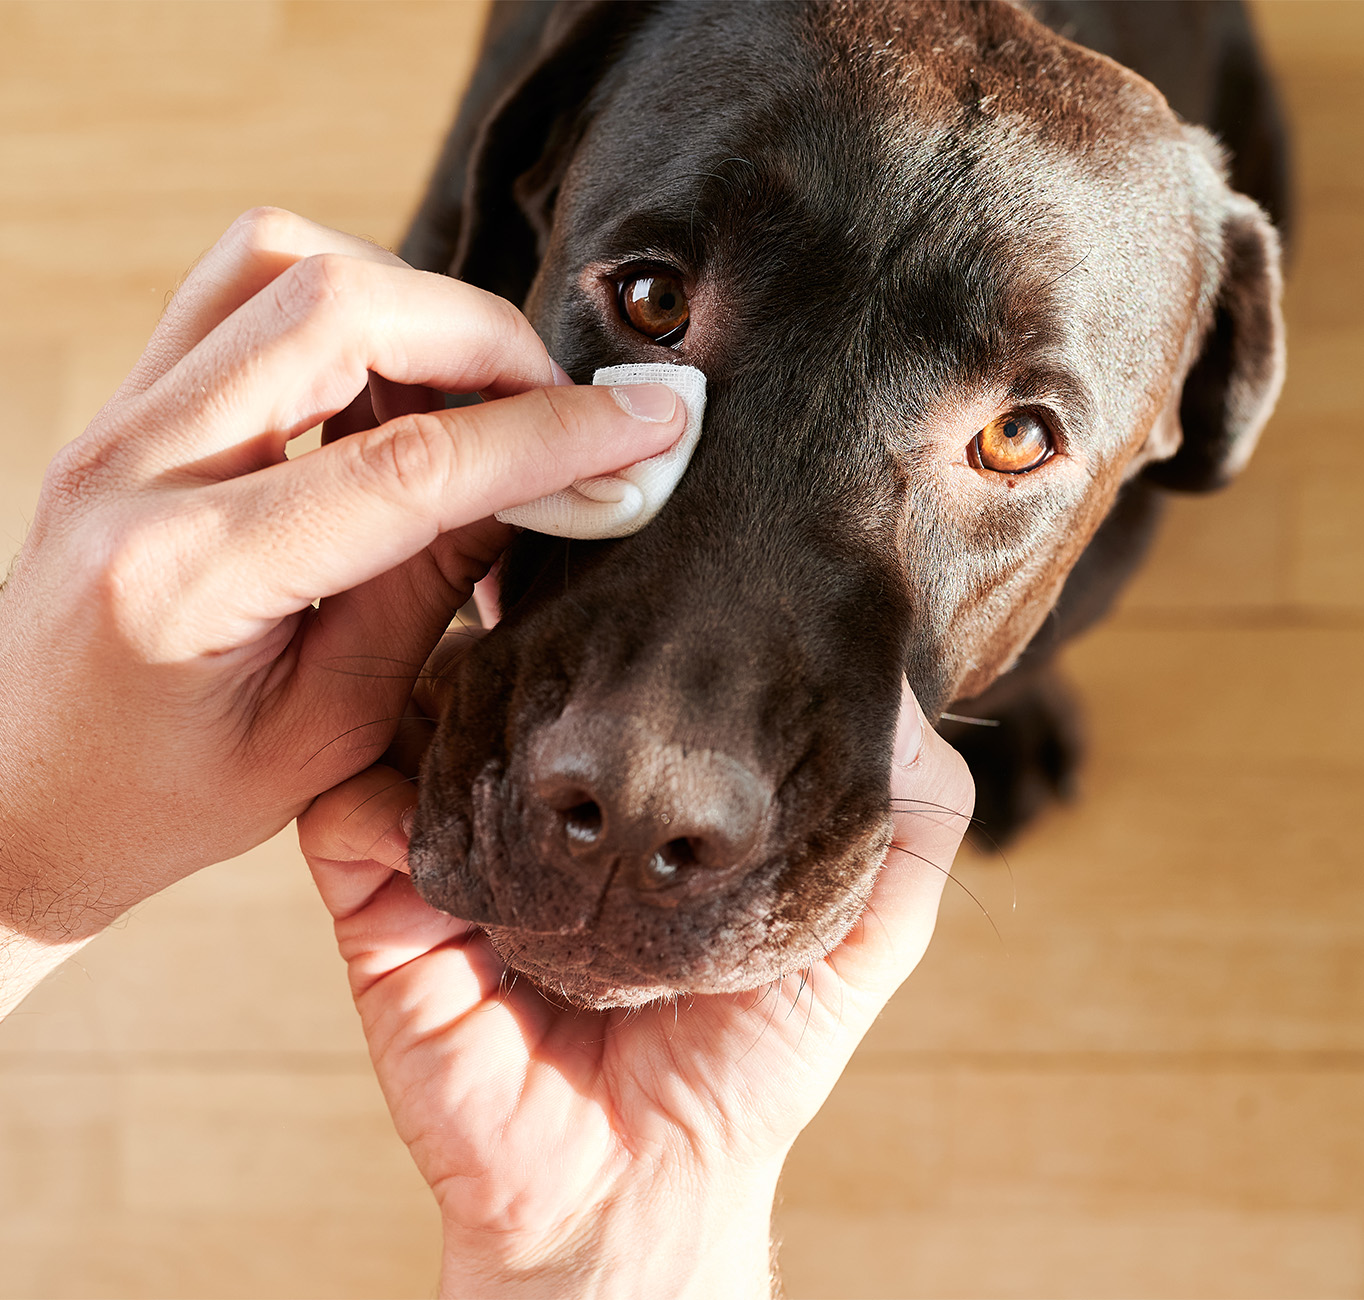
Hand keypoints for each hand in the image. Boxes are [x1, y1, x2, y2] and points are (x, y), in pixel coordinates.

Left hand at [0, 208, 686, 1009]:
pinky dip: (350, 313)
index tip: (650, 423)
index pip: (409, 463)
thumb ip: (426, 590)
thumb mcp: (326, 728)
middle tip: (565, 412)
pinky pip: (245, 290)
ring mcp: (120, 421)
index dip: (550, 435)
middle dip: (486, 342)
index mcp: (187, 578)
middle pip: (335, 306)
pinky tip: (395, 396)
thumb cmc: (164, 801)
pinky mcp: (131, 409)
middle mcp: (135, 465)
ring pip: (280, 262)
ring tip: (477, 404)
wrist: (18, 801)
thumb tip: (535, 485)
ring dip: (413, 310)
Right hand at [299, 673, 972, 1299]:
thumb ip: (907, 820)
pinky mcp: (387, 913)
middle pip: (500, 669)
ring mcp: (458, 851)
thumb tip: (900, 686)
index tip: (632, 565)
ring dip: (436, 687)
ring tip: (482, 685)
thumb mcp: (864, 929)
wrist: (642, 1188)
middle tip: (540, 606)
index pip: (602, 670)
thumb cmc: (754, 1058)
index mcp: (630, 796)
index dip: (613, 612)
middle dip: (514, 628)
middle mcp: (541, 807)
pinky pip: (341, 818)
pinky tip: (436, 812)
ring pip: (408, 714)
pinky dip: (374, 796)